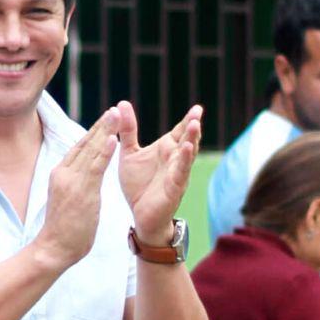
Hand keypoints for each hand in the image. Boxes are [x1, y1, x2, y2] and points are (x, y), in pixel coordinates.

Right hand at [34, 108, 119, 270]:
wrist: (54, 248)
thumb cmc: (64, 229)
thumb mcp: (69, 198)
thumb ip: (78, 183)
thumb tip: (88, 173)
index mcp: (61, 173)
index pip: (80, 147)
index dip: (94, 132)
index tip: (107, 118)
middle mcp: (64, 172)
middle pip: (85, 143)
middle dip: (102, 125)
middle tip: (115, 108)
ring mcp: (71, 181)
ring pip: (91, 150)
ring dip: (105, 130)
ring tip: (116, 114)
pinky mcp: (81, 191)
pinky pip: (95, 167)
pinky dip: (104, 151)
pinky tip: (113, 138)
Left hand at [117, 102, 200, 243]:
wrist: (140, 215)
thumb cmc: (139, 184)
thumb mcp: (129, 153)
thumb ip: (127, 130)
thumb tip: (121, 103)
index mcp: (167, 149)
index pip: (180, 131)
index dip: (188, 119)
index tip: (198, 107)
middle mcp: (175, 159)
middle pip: (187, 139)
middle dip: (193, 126)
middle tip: (198, 111)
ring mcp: (177, 173)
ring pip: (187, 154)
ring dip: (192, 140)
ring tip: (195, 125)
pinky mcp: (174, 188)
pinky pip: (180, 172)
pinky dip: (184, 160)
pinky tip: (187, 149)